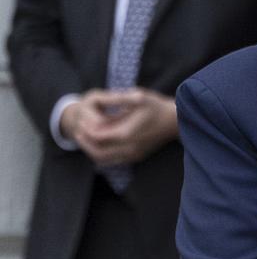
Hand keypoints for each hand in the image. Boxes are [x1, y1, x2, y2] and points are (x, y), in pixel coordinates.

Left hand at [61, 88, 177, 164]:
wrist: (175, 120)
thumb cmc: (157, 106)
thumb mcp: (138, 96)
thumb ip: (116, 103)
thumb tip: (100, 112)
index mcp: (127, 133)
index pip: (97, 136)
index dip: (86, 129)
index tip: (82, 120)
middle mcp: (129, 148)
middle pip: (97, 151)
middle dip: (84, 141)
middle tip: (79, 131)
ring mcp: (133, 154)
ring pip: (103, 159)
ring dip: (91, 150)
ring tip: (86, 138)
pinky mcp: (136, 157)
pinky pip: (113, 161)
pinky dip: (101, 155)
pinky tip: (99, 144)